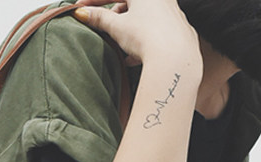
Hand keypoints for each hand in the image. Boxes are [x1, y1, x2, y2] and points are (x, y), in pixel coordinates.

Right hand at [72, 0, 201, 68]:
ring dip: (128, 30)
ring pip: (143, 18)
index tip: (81, 9)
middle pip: (131, 4)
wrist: (174, 57)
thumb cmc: (147, 36)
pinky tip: (134, 56)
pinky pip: (155, 31)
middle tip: (104, 28)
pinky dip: (142, 40)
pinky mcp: (179, 30)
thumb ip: (99, 18)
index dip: (94, 1)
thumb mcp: (117, 27)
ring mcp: (172, 13)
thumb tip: (83, 13)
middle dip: (115, 16)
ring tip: (119, 45)